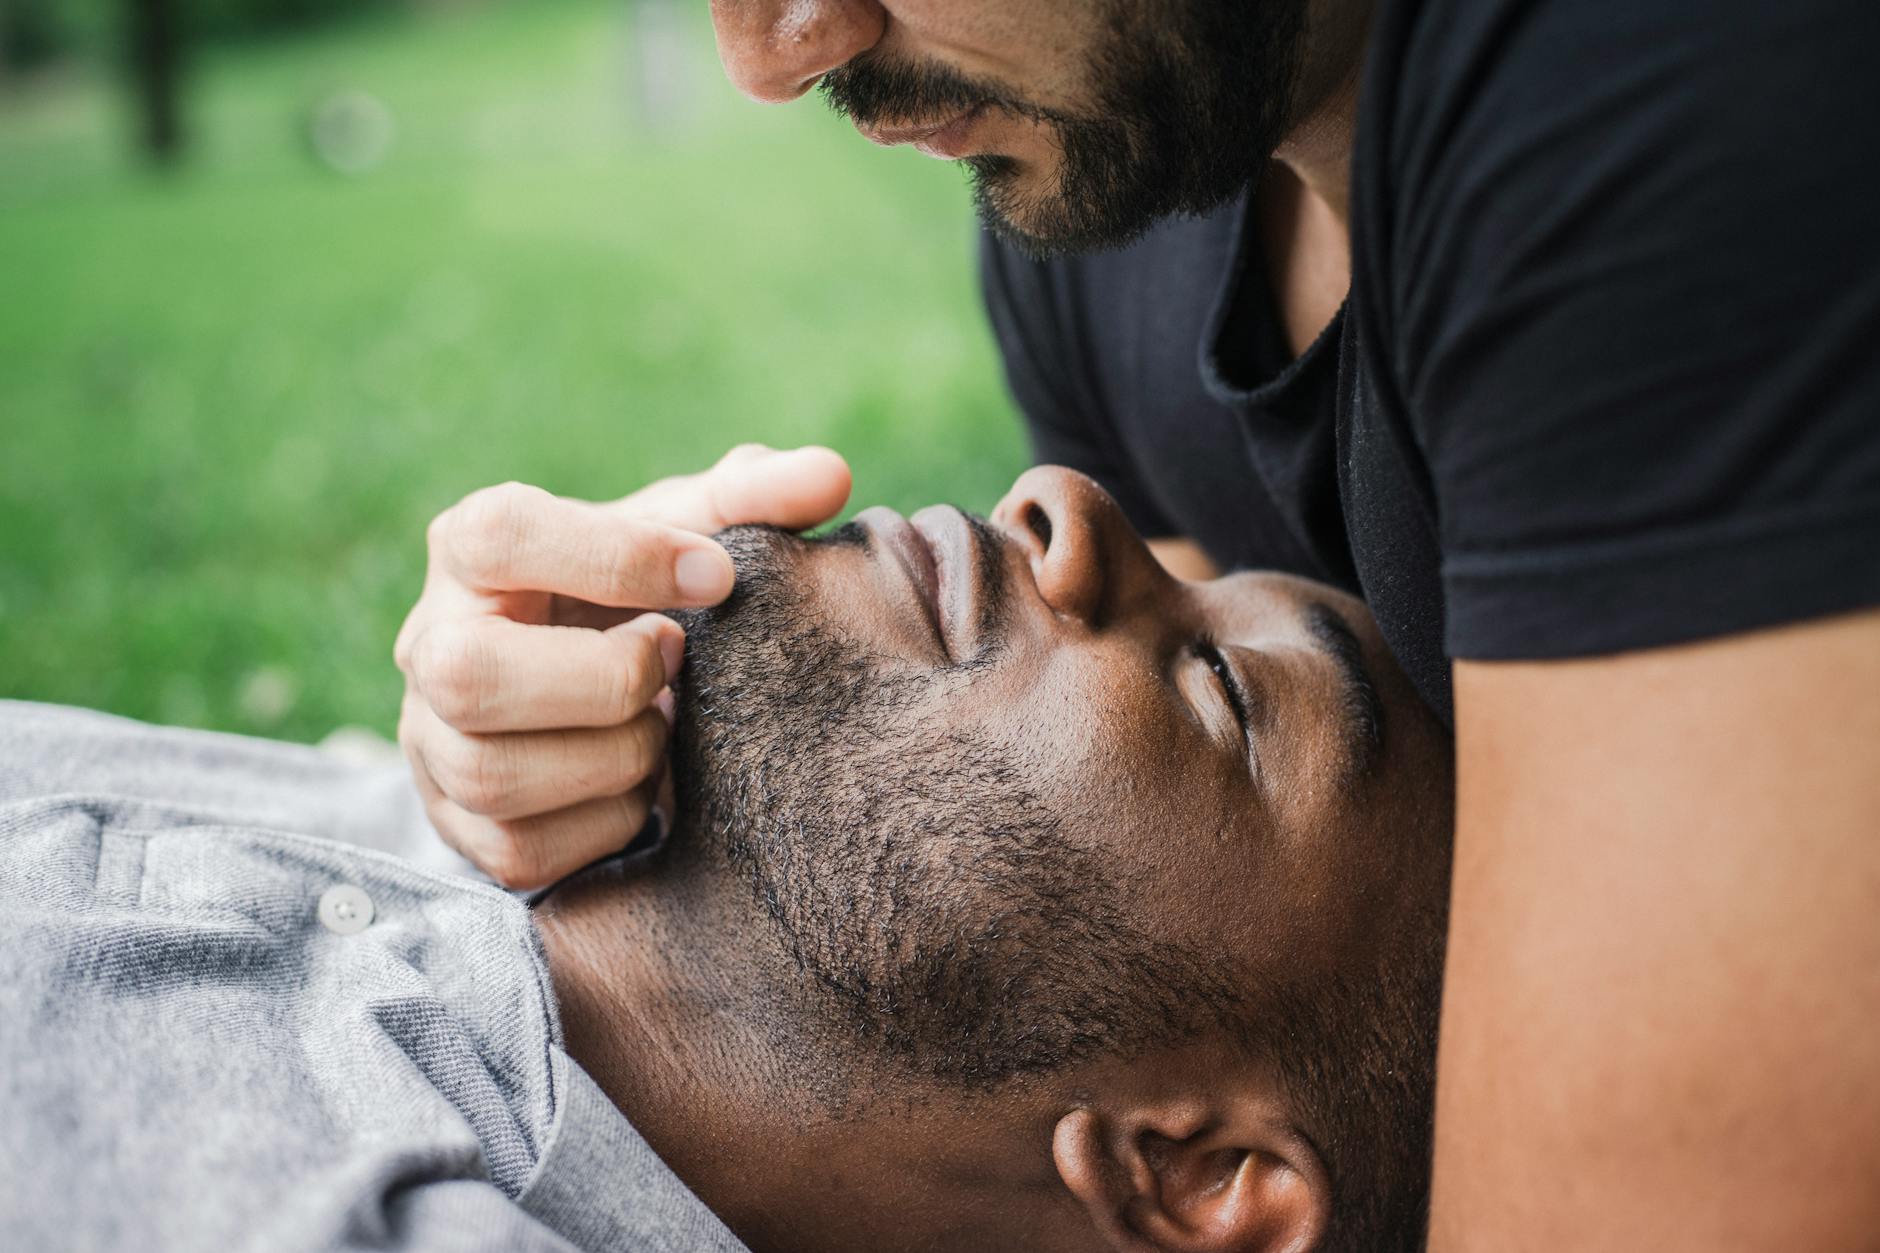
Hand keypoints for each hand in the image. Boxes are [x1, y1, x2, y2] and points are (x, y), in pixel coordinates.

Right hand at [394, 444, 850, 887]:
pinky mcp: (458, 829)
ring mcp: (432, 743)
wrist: (595, 690)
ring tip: (667, 729)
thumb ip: (753, 499)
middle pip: (469, 675)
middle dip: (605, 679)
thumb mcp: (686, 535)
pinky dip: (607, 823)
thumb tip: (828, 474)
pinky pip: (522, 850)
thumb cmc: (640, 595)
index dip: (618, 557)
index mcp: (473, 547)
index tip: (717, 575)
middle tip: (679, 661)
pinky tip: (645, 787)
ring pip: (493, 774)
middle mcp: (428, 643)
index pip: (503, 535)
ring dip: (614, 756)